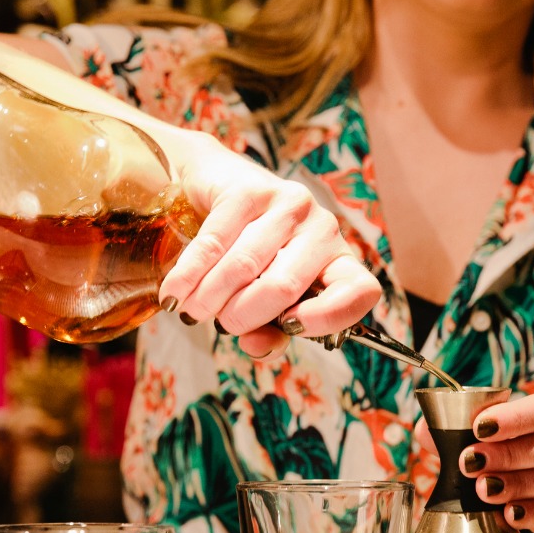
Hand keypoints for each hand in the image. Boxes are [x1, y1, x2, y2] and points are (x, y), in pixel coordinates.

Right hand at [157, 131, 382, 357]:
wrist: (217, 185)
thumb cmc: (248, 254)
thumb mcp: (263, 299)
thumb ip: (268, 332)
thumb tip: (256, 347)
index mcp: (337, 262)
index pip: (360, 291)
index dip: (328, 317)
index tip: (289, 327)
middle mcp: (323, 229)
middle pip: (284, 287)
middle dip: (241, 316)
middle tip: (220, 322)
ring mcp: (290, 205)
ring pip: (244, 267)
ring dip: (209, 298)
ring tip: (191, 310)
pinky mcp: (251, 189)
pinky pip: (215, 243)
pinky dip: (189, 275)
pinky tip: (174, 292)